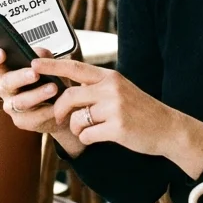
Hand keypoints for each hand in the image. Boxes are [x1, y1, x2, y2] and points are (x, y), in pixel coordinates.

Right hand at [0, 47, 64, 136]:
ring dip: (37, 94)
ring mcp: (11, 106)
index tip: (1, 53)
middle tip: (35, 74)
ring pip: (20, 101)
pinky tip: (57, 106)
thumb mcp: (47, 64)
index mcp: (7, 70)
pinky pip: (34, 117)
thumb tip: (38, 54)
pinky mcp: (22, 121)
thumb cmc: (50, 81)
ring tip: (53, 88)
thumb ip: (42, 56)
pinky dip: (47, 111)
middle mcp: (5, 89)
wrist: (62, 106)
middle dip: (21, 77)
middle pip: (7, 82)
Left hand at [34, 57, 202, 177]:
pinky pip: (87, 135)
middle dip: (59, 110)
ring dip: (76, 128)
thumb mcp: (120, 90)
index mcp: (110, 77)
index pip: (75, 67)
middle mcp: (111, 89)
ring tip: (88, 130)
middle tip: (59, 118)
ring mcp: (115, 108)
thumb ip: (97, 87)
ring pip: (76, 118)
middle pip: (69, 96)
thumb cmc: (141, 111)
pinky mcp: (117, 128)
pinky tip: (99, 138)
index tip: (34, 64)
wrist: (168, 128)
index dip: (52, 65)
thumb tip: (67, 88)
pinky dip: (88, 139)